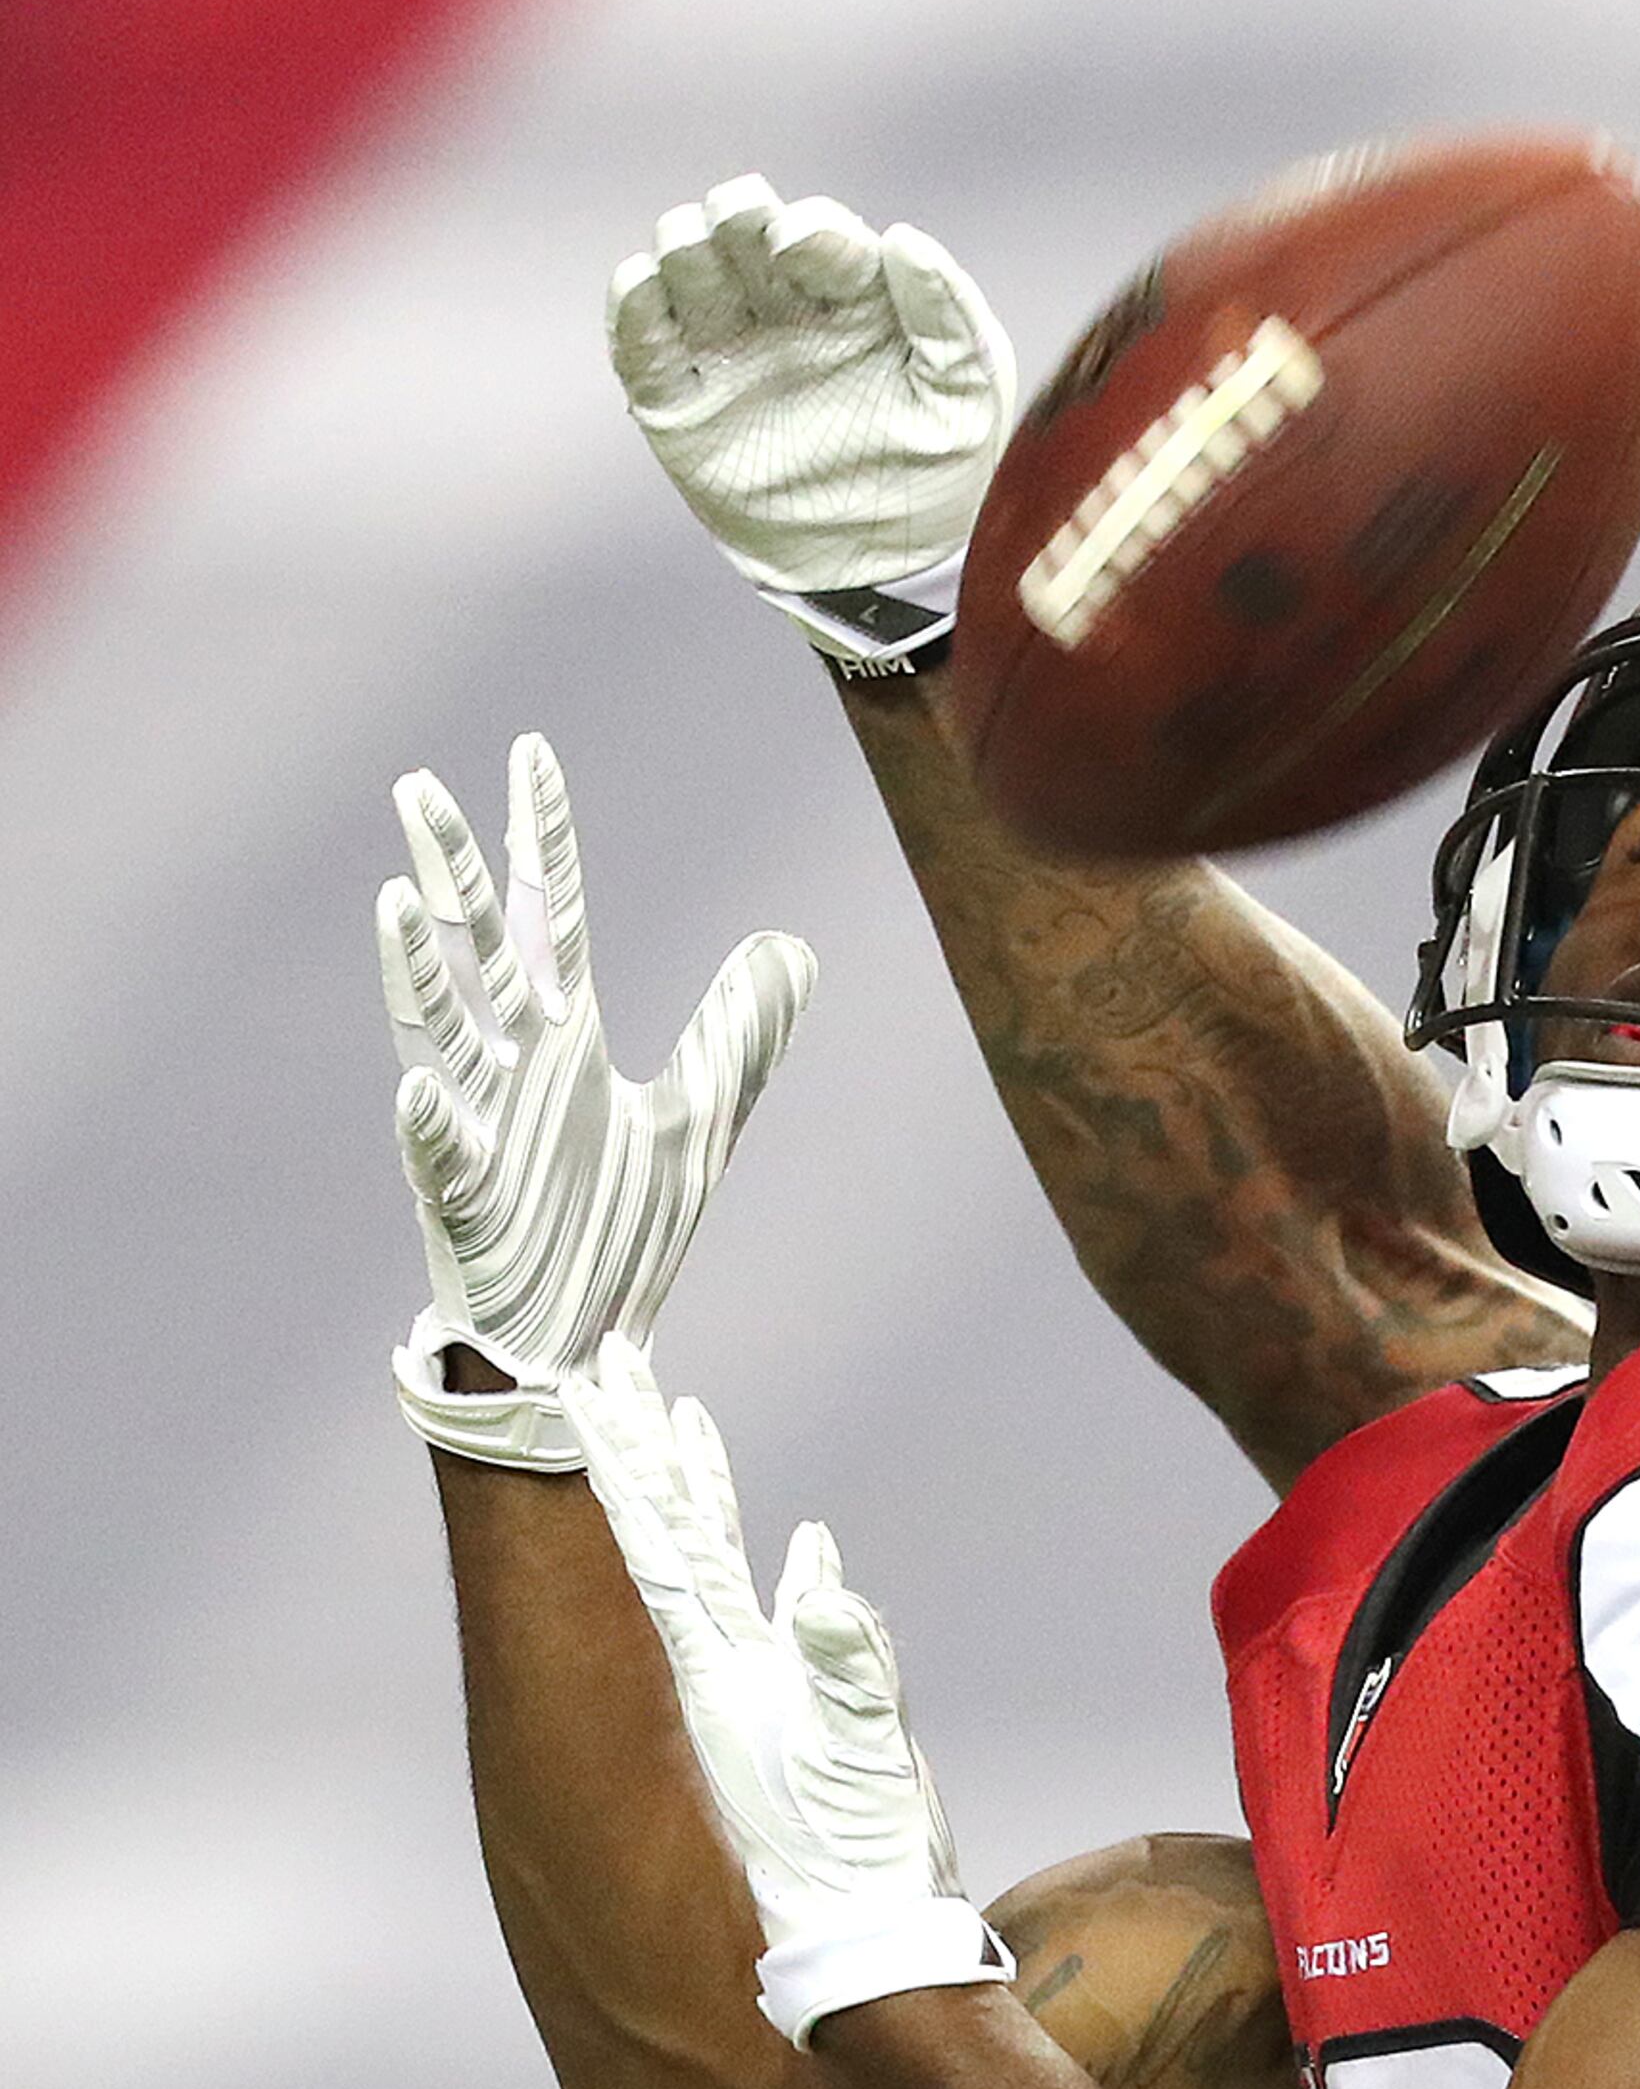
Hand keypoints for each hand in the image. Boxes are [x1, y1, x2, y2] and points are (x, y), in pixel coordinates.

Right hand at [380, 735, 812, 1466]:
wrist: (583, 1337)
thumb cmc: (617, 1227)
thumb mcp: (700, 1120)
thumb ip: (740, 1035)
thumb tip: (790, 945)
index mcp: (566, 1039)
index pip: (549, 914)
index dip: (538, 836)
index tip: (530, 750)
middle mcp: (514, 1066)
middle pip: (478, 948)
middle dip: (450, 871)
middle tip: (419, 784)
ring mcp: (479, 1124)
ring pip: (439, 1030)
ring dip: (419, 969)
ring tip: (400, 897)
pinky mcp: (462, 1196)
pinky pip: (437, 1152)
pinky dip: (427, 1121)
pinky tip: (417, 1089)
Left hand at [565, 1338, 1007, 2041]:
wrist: (858, 1965)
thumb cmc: (854, 1888)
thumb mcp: (861, 1775)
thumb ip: (850, 1676)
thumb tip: (820, 1583)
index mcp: (713, 1680)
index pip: (652, 1546)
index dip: (626, 1464)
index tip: (591, 1383)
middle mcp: (717, 1679)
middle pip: (662, 1541)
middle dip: (638, 1452)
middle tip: (611, 1365)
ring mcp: (756, 1701)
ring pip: (707, 1576)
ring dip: (694, 1499)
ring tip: (682, 1425)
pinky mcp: (801, 1730)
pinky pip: (780, 1629)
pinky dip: (786, 1578)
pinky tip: (802, 1548)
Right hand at [609, 172, 1017, 676]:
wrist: (888, 570)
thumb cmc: (941, 476)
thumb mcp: (967, 397)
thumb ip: (947, 314)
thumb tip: (904, 238)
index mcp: (854, 300)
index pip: (819, 234)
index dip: (807, 228)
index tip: (800, 245)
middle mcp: (784, 313)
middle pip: (740, 232)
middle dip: (735, 215)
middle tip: (738, 222)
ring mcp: (728, 353)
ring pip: (685, 267)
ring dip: (682, 245)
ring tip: (696, 254)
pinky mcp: (679, 403)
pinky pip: (640, 340)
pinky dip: (633, 304)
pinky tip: (646, 286)